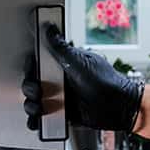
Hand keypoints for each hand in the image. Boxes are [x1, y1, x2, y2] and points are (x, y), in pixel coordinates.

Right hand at [22, 23, 144, 131]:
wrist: (119, 108)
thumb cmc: (105, 82)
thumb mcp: (80, 62)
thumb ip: (61, 47)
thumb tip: (49, 28)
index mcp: (62, 64)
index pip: (38, 62)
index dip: (31, 66)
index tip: (31, 69)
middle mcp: (58, 81)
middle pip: (32, 82)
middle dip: (29, 87)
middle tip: (37, 91)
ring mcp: (59, 98)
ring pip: (34, 101)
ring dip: (31, 105)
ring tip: (39, 107)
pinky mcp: (60, 115)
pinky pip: (42, 118)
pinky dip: (36, 121)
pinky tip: (38, 121)